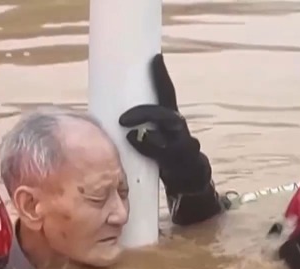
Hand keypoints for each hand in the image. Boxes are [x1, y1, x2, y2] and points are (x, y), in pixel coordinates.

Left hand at [119, 54, 211, 194]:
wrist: (190, 180)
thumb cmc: (166, 155)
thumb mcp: (156, 137)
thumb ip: (140, 125)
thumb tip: (108, 112)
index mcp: (170, 118)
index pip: (166, 92)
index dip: (161, 75)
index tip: (155, 57)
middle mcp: (179, 127)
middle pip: (166, 111)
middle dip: (146, 110)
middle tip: (123, 119)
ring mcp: (183, 144)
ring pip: (169, 128)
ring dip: (148, 125)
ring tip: (128, 130)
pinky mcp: (180, 161)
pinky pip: (164, 153)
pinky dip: (148, 147)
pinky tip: (135, 143)